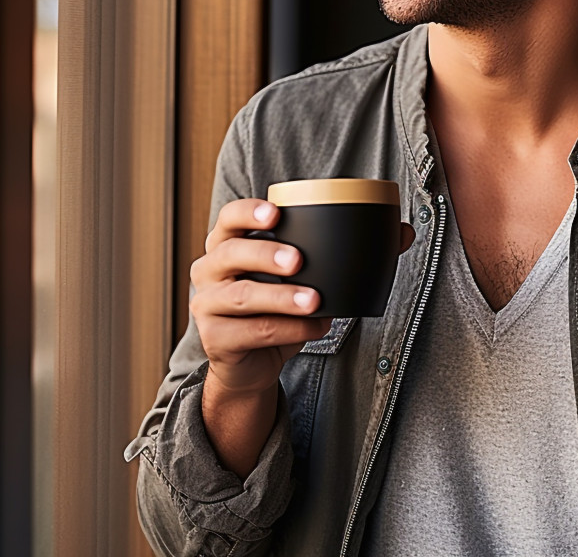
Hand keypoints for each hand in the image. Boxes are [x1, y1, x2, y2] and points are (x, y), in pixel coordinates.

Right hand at [189, 198, 333, 397]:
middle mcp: (208, 270)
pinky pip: (254, 331)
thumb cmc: (272, 310)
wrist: (252, 364)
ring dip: (282, 297)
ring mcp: (206, 305)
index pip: (228, 218)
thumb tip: (371, 241)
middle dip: (266, 253)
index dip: (248, 212)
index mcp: (224, 245)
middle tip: (298, 260)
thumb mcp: (286, 279)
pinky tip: (314, 326)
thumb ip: (310, 258)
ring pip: (242, 295)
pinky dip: (289, 329)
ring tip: (313, 300)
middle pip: (231, 253)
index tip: (275, 214)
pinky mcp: (213, 338)